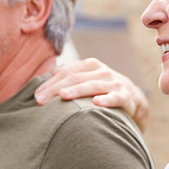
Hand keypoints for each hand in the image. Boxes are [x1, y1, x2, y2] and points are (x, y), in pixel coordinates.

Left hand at [34, 58, 149, 131]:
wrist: (133, 100)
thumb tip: (45, 79)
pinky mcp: (126, 97)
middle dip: (56, 88)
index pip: (66, 72)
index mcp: (90, 65)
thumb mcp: (87, 81)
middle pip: (76, 78)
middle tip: (40, 100)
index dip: (50, 83)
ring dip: (77, 91)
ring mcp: (115, 83)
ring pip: (94, 85)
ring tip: (63, 96)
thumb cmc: (103, 91)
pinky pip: (116, 98)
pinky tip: (96, 102)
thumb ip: (69, 78)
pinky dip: (107, 99)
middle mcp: (102, 71)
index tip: (35, 96)